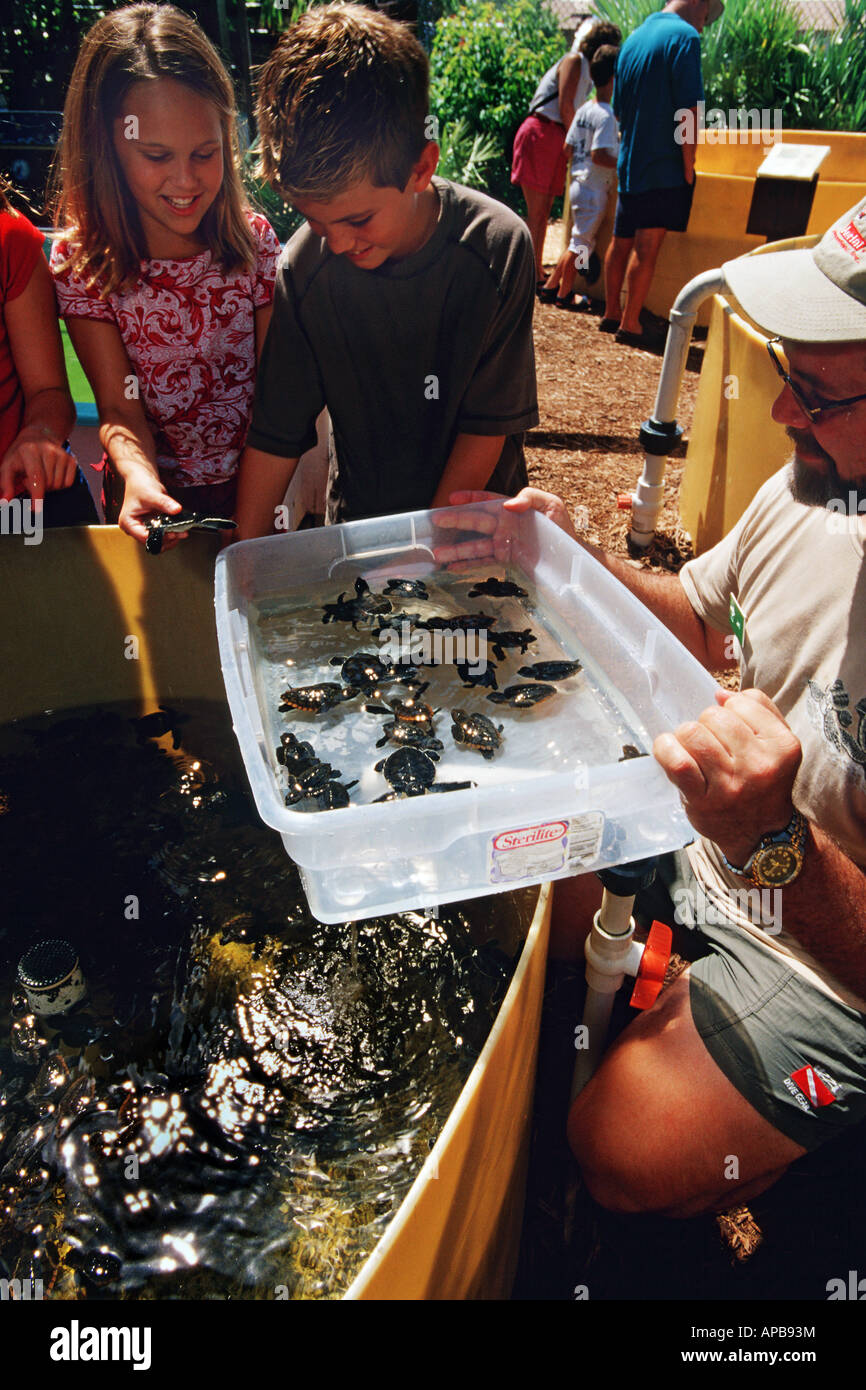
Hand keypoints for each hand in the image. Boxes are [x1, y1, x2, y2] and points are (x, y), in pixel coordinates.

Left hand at [0, 427, 77, 501]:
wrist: (38, 436)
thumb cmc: (21, 454)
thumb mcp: (8, 466)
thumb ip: (6, 485)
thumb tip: (4, 502)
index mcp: (30, 450)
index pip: (37, 478)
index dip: (36, 496)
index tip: (35, 509)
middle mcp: (48, 451)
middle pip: (48, 485)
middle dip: (39, 489)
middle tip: (30, 479)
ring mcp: (61, 454)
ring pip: (59, 486)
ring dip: (49, 487)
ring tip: (41, 476)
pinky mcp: (71, 459)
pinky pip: (68, 483)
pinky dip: (60, 485)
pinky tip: (52, 475)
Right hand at [116, 466, 184, 548]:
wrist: (141, 478)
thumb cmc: (140, 485)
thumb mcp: (152, 494)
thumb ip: (164, 503)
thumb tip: (176, 510)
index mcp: (128, 523)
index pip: (145, 537)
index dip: (160, 537)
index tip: (173, 533)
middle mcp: (134, 529)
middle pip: (152, 542)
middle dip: (167, 540)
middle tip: (180, 533)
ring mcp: (143, 528)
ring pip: (158, 541)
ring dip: (170, 539)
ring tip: (182, 532)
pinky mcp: (151, 527)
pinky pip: (161, 535)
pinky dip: (170, 534)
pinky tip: (178, 529)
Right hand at [432, 486, 578, 566]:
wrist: (571, 557)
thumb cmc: (563, 527)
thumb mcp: (551, 505)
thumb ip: (530, 498)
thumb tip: (508, 504)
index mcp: (512, 510)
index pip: (486, 501)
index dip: (469, 498)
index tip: (451, 498)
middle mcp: (504, 526)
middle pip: (475, 522)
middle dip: (455, 521)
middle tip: (436, 521)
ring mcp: (502, 544)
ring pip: (475, 545)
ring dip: (456, 549)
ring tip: (438, 553)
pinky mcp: (505, 560)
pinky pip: (483, 562)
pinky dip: (467, 564)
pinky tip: (452, 567)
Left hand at [652, 688, 802, 866]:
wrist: (762, 834)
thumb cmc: (764, 782)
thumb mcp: (778, 744)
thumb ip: (759, 709)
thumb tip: (719, 694)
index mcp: (783, 746)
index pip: (741, 703)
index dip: (729, 709)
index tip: (729, 728)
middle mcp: (759, 765)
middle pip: (713, 716)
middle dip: (706, 724)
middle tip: (711, 744)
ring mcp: (730, 784)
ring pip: (693, 733)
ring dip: (685, 737)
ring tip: (692, 750)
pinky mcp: (703, 800)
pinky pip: (677, 762)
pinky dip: (666, 748)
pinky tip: (667, 748)